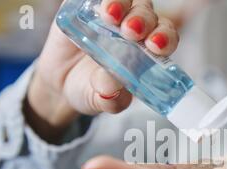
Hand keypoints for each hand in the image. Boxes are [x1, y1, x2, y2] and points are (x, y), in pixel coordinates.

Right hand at [25, 0, 178, 140]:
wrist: (61, 82)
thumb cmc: (92, 90)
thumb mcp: (103, 102)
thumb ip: (111, 100)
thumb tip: (111, 87)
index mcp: (147, 51)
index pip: (165, 37)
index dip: (165, 38)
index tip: (155, 45)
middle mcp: (134, 28)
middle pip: (147, 14)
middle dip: (143, 20)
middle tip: (131, 31)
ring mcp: (112, 14)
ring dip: (122, 3)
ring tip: (111, 16)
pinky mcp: (87, 5)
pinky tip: (97, 5)